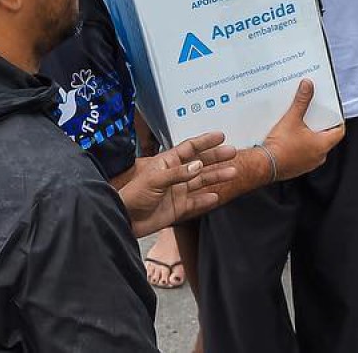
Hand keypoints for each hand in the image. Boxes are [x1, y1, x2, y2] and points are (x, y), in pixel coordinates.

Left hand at [119, 130, 238, 237]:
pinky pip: (196, 201)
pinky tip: (216, 195)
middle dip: (216, 157)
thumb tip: (198, 165)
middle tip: (231, 152)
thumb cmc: (134, 195)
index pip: (189, 148)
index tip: (220, 136)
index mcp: (167, 162)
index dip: (205, 141)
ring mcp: (178, 191)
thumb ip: (178, 173)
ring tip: (232, 172)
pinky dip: (206, 199)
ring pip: (201, 181)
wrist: (126, 220)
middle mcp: (175, 175)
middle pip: (199, 163)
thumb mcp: (155, 180)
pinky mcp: (178, 207)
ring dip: (216, 176)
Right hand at [261, 79, 343, 181]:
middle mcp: (318, 157)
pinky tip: (291, 138)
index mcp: (322, 145)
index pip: (339, 132)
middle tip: (315, 115)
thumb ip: (301, 101)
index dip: (337, 121)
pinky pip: (304, 154)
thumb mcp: (292, 119)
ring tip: (301, 126)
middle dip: (321, 126)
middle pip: (327, 138)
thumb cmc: (280, 147)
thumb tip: (307, 87)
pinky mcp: (298, 167)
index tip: (334, 113)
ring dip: (310, 137)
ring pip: (315, 147)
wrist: (265, 165)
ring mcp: (308, 164)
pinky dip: (301, 146)